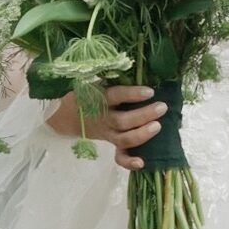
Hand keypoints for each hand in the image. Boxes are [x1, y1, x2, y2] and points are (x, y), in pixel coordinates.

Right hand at [46, 85, 166, 172]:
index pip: (116, 96)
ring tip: (158, 126)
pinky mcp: (110, 142)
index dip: (132, 95)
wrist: (66, 115)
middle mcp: (103, 118)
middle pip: (122, 121)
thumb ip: (112, 77)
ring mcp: (107, 133)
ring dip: (141, 135)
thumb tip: (135, 66)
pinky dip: (129, 161)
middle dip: (143, 115)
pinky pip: (118, 156)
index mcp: (99, 99)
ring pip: (123, 139)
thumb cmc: (88, 94)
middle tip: (162, 107)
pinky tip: (142, 163)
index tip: (150, 91)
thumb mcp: (95, 82)